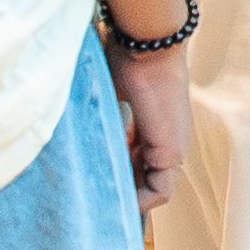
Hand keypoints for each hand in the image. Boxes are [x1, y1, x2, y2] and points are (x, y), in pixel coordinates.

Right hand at [109, 38, 191, 209]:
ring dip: (129, 198)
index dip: (120, 182)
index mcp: (155, 132)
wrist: (149, 46)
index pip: (141, 171)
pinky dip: (139, 199)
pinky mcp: (171, 151)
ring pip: (154, 191)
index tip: (96, 187)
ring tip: (102, 201)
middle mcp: (168, 144)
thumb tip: (75, 139)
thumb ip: (106, 122)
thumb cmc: (127, 60)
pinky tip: (115, 195)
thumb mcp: (112, 100)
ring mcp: (174, 149)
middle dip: (123, 195)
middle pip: (147, 185)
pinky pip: (159, 191)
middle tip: (96, 204)